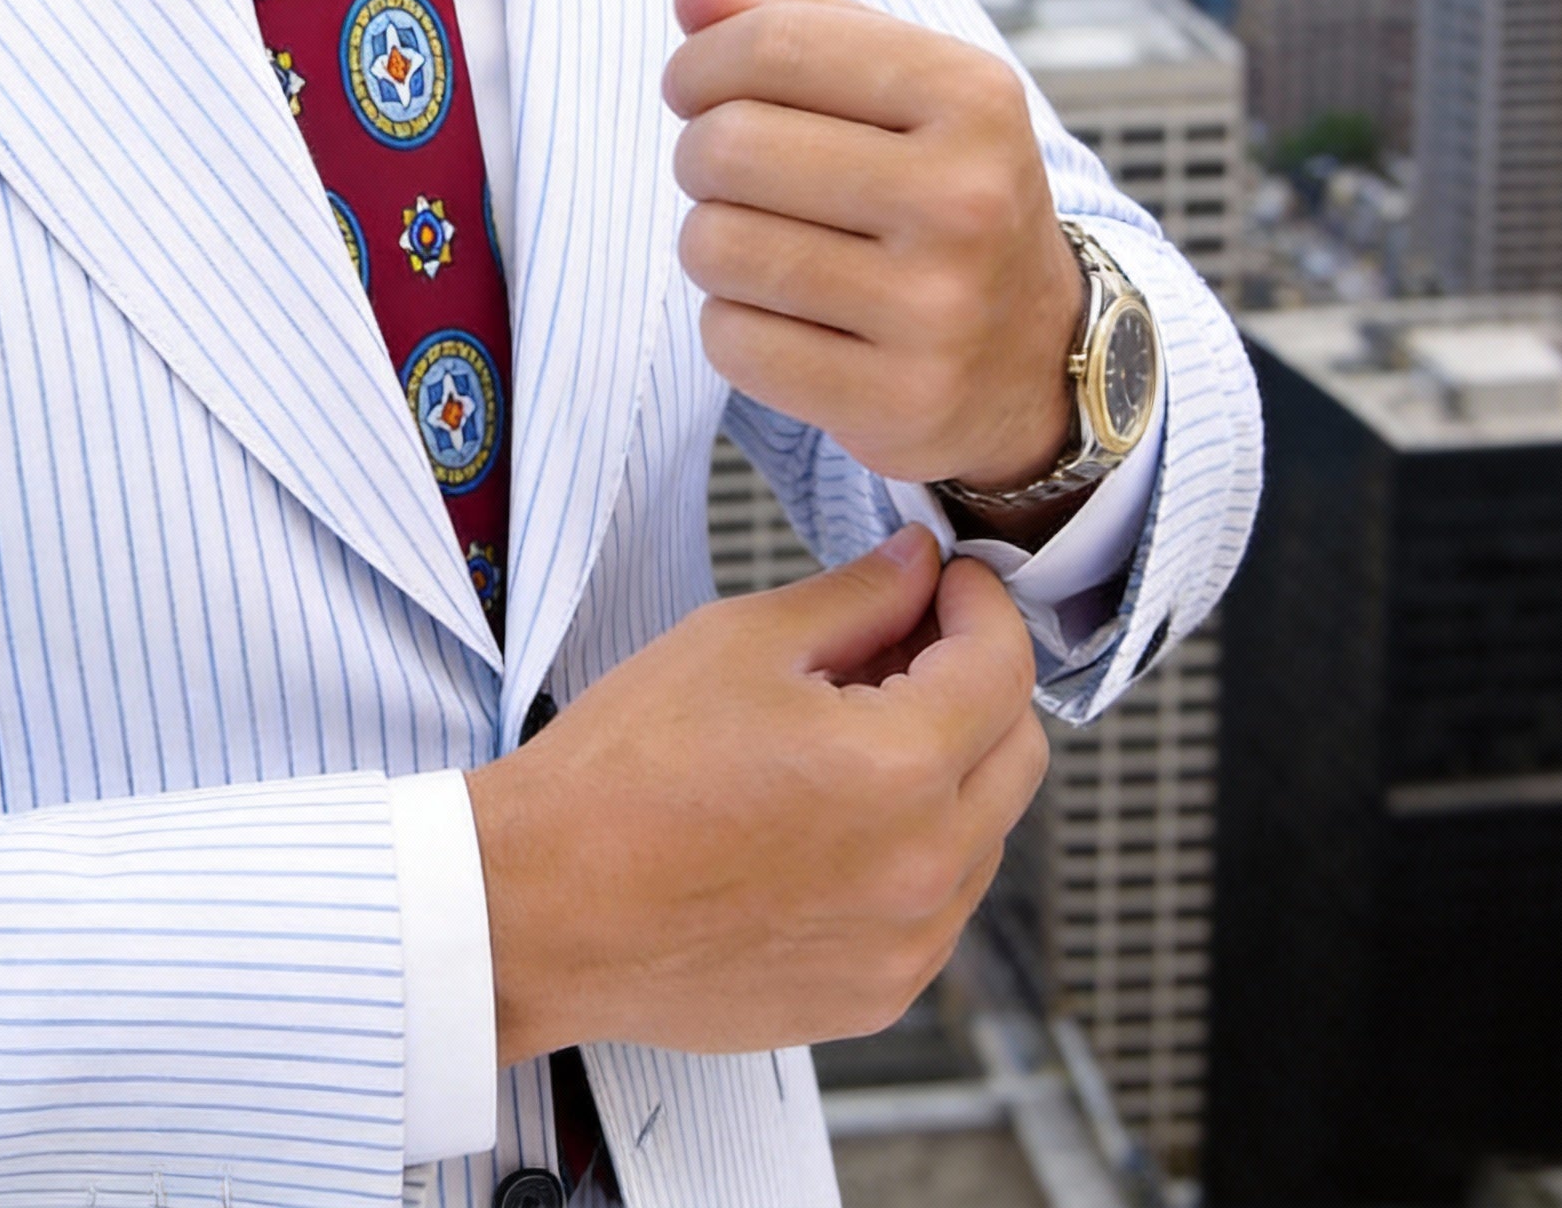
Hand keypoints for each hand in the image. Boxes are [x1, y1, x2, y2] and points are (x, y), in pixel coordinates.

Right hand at [466, 527, 1046, 1061]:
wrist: (541, 908)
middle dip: (978, 682)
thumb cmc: (622, 773)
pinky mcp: (874, 996)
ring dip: (950, 769)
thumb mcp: (740, 642)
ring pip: (985, 831)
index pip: (1003, 664)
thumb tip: (918, 565)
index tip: (949, 580)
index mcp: (898, 769)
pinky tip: (830, 816)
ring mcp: (906, 947)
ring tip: (849, 732)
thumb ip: (856, 597)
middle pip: (1020, 750)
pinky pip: (939, 904)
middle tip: (903, 644)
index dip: (981, 602)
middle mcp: (924, 870)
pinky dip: (914, 847)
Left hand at [663, 0, 1084, 493]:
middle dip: (701, 156)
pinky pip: (731, 341)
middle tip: (732, 175)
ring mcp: (936, 310)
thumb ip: (799, 24)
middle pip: (726, 147)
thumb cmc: (944, 194)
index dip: (700, 63)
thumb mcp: (907, 89)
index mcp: (973, 96)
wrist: (1037, 356)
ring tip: (765, 247)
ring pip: (714, 246)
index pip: (773, 46)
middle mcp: (966, 199)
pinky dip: (734, 326)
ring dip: (712, 243)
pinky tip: (788, 319)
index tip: (697, 88)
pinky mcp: (897, 402)